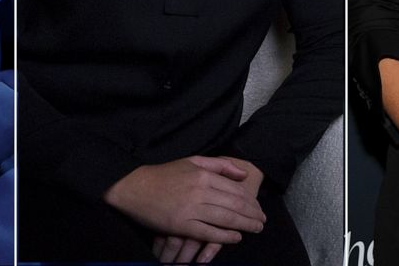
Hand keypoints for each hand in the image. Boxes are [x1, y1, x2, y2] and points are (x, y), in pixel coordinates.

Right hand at [148, 158, 263, 263]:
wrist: (135, 187)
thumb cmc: (165, 174)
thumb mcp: (192, 161)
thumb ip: (220, 165)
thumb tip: (243, 173)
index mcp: (204, 174)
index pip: (235, 189)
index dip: (251, 200)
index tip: (259, 207)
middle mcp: (200, 191)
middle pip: (235, 205)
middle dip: (253, 214)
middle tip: (262, 221)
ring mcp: (192, 209)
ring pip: (226, 219)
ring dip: (245, 225)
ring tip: (256, 229)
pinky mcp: (182, 225)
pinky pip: (209, 233)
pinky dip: (225, 237)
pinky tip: (236, 238)